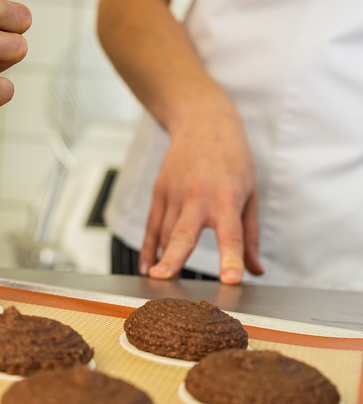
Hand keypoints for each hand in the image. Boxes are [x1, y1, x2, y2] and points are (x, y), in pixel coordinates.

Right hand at [140, 111, 263, 283]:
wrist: (203, 123)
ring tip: (159, 281)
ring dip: (162, 258)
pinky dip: (148, 248)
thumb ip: (250, 236)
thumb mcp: (251, 194)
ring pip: (164, 234)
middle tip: (163, 278)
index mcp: (226, 198)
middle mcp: (197, 197)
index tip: (231, 279)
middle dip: (173, 257)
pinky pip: (151, 226)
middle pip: (182, 233)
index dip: (232, 258)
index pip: (231, 234)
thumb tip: (255, 270)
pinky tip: (147, 266)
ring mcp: (174, 194)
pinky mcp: (159, 192)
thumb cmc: (233, 159)